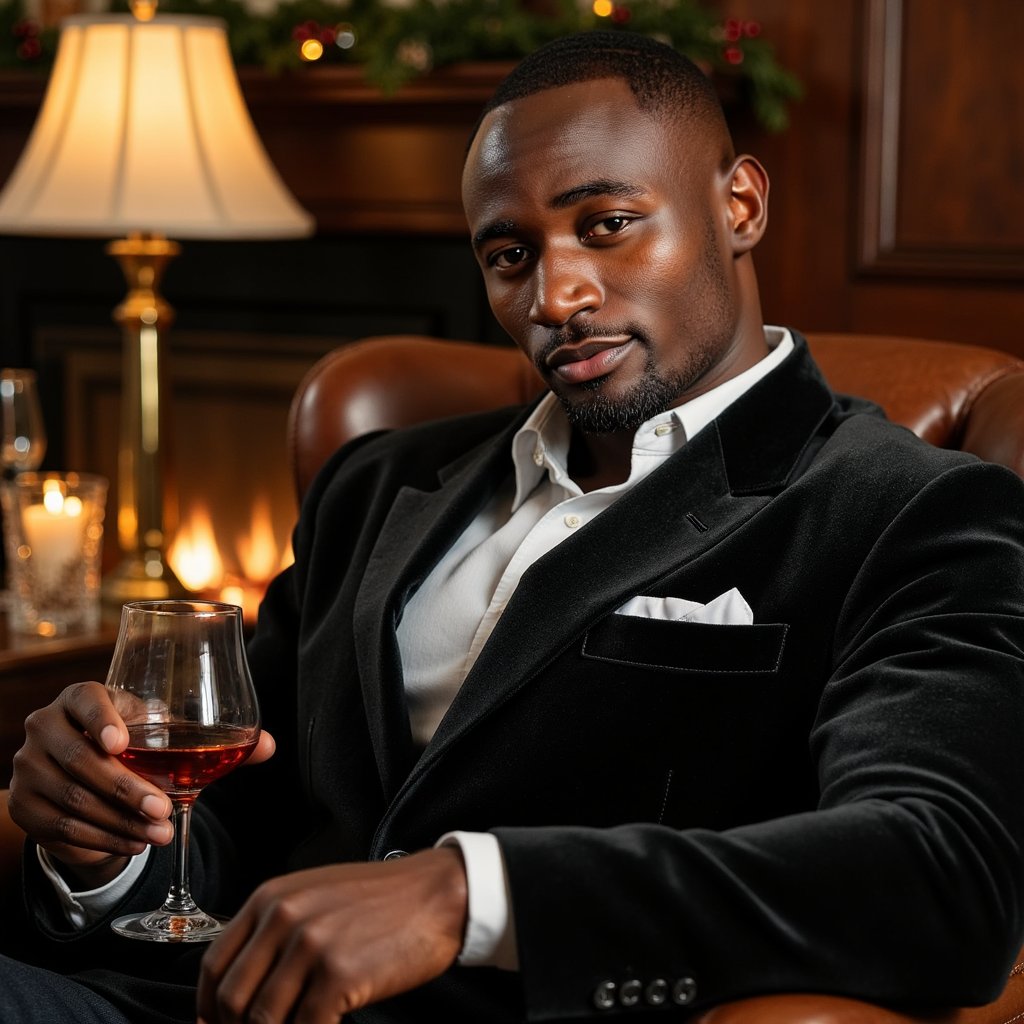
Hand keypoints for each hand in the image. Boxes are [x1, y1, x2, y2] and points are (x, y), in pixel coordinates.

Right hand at [7, 681, 274, 889]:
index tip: (122, 742)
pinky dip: (103, 841)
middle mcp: (45, 727)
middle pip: (82, 761)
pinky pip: (62, 833)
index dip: (103, 718)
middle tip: (164, 810)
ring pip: (73, 803)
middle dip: (127, 790)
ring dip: (120, 823)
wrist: (83, 774)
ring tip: (161, 834)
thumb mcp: (164, 736)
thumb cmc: (137, 746)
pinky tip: (135, 844)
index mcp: (81, 697)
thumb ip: (216, 740)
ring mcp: (28, 769)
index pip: (86, 698)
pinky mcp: (23, 808)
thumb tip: (268, 745)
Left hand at [196, 847, 467, 1023]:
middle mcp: (283, 917)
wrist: (438, 893)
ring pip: (263, 1021)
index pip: (213, 966)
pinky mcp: (339, 975)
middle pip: (232, 1000)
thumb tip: (242, 992)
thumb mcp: (316, 898)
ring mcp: (311, 946)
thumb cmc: (381, 901)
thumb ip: (277, 931)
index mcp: (271, 898)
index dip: (208, 1010)